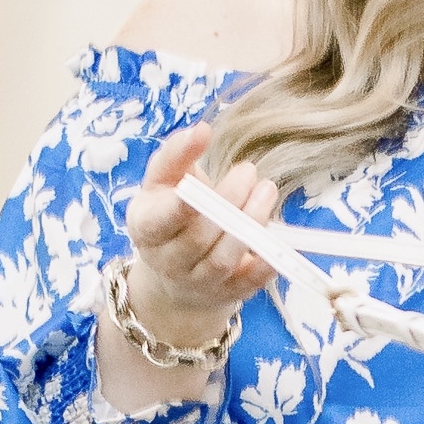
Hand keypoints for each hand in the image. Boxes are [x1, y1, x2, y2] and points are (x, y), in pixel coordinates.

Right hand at [110, 125, 280, 364]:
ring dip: (249, 225)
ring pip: (222, 260)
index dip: (177, 208)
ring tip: (266, 191)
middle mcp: (167, 260)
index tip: (194, 188)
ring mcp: (197, 282)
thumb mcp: (164, 181)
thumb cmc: (171, 213)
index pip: (158, 222)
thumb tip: (200, 130)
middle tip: (248, 171)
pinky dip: (263, 266)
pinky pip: (247, 285)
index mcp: (147, 228)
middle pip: (197, 238)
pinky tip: (276, 240)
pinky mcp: (226, 294)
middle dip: (226, 203)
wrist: (175, 271)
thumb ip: (177, 155)